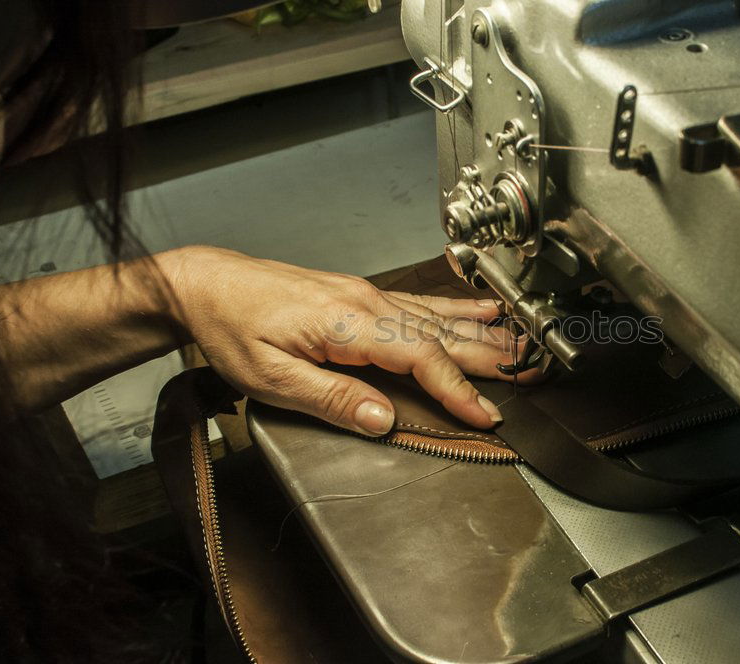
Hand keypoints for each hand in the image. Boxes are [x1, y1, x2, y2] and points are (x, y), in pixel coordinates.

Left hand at [168, 247, 534, 435]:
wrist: (208, 286)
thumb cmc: (232, 327)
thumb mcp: (269, 377)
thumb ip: (331, 397)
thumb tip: (382, 419)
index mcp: (347, 323)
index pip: (419, 356)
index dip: (455, 388)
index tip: (483, 413)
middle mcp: (366, 303)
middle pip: (441, 333)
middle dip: (490, 357)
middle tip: (531, 372)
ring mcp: (367, 295)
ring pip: (438, 317)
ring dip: (483, 334)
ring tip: (520, 345)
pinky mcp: (362, 295)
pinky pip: (421, 303)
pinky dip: (456, 309)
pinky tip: (479, 310)